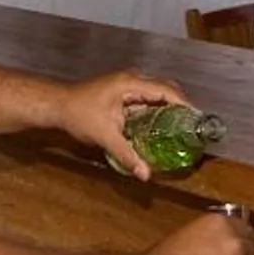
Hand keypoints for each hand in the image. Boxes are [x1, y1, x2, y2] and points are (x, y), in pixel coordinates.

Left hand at [56, 70, 183, 181]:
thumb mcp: (105, 137)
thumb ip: (127, 155)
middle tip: (190, 126)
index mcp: (130, 84)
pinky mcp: (122, 93)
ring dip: (168, 108)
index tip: (196, 118)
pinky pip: (145, 99)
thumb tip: (145, 174)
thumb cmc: (78, 114)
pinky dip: (155, 110)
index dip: (184, 104)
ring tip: (180, 127)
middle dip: (179, 106)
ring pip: (155, 94)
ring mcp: (126, 86)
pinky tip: (158, 127)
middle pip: (165, 89)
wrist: (57, 106)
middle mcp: (131, 81)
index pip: (166, 90)